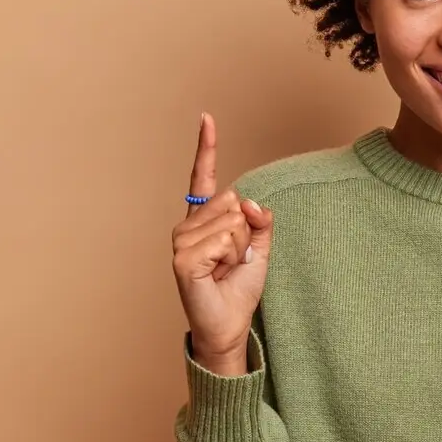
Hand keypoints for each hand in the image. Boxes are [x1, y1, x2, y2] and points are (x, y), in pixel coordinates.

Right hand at [171, 112, 273, 373]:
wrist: (230, 323)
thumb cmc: (239, 285)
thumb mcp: (260, 246)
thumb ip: (260, 218)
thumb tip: (249, 201)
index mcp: (205, 219)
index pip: (205, 177)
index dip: (207, 147)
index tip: (207, 118)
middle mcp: (188, 225)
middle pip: (233, 199)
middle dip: (246, 230)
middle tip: (233, 257)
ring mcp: (181, 241)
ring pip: (232, 220)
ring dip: (239, 246)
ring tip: (225, 267)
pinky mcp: (181, 258)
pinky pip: (224, 239)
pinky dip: (231, 256)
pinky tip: (217, 272)